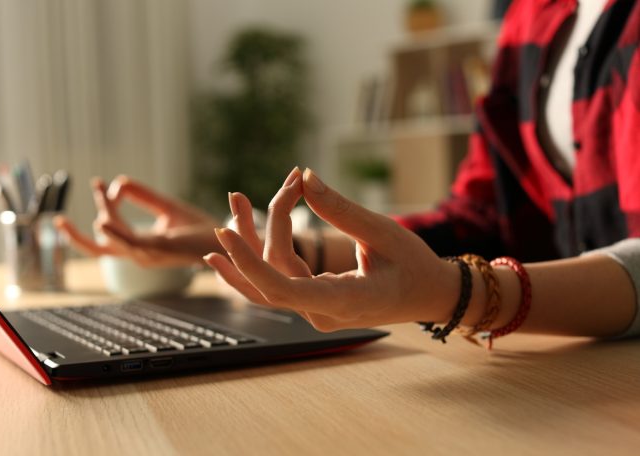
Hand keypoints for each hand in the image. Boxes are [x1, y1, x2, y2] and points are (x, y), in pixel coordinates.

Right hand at [55, 176, 220, 266]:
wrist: (227, 240)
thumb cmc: (198, 228)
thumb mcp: (167, 208)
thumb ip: (143, 196)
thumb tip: (119, 182)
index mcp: (140, 246)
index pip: (108, 230)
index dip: (101, 206)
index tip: (101, 183)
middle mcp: (139, 253)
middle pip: (97, 245)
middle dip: (76, 232)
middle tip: (62, 216)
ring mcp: (147, 254)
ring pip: (109, 241)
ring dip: (103, 215)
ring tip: (100, 190)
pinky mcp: (159, 250)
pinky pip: (129, 243)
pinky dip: (114, 233)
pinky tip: (101, 219)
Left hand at [205, 168, 457, 330]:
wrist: (428, 295)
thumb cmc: (413, 264)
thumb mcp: (384, 232)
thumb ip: (341, 209)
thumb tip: (305, 178)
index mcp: (345, 301)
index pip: (284, 290)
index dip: (250, 263)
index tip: (225, 234)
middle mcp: (322, 314)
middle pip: (271, 276)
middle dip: (253, 232)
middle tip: (245, 192)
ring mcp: (314, 313)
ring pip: (266, 283)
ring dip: (246, 246)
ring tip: (235, 201)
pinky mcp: (311, 303)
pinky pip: (275, 284)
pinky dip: (254, 262)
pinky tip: (223, 250)